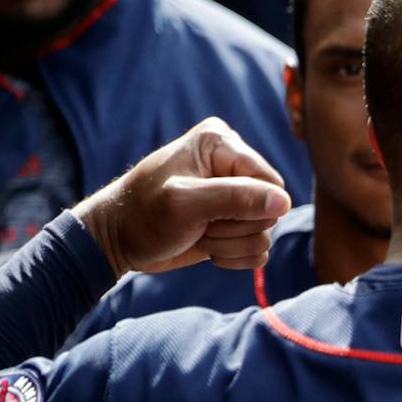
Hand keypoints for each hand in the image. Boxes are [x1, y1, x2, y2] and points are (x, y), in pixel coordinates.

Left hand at [74, 117, 292, 275]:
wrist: (117, 240)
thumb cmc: (142, 214)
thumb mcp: (185, 203)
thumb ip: (236, 198)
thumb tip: (284, 203)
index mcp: (222, 144)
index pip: (270, 184)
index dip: (249, 208)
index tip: (209, 213)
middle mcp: (233, 165)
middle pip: (271, 210)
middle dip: (235, 228)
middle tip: (199, 225)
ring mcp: (234, 196)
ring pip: (265, 234)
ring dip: (231, 245)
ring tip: (197, 234)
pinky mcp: (233, 223)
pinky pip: (258, 249)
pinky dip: (234, 256)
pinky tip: (206, 247)